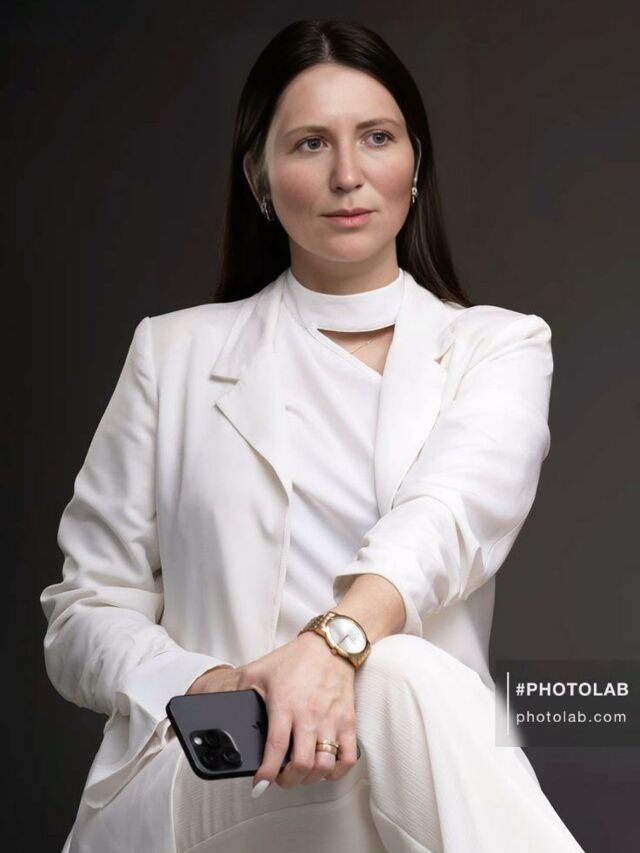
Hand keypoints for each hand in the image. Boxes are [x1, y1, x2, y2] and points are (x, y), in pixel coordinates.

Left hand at [186, 634, 357, 789]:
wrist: (330, 644)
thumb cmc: (294, 659)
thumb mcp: (258, 671)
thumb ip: (239, 691)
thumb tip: (224, 711)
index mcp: (284, 704)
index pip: (275, 748)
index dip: (266, 774)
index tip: (259, 785)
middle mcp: (309, 715)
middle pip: (302, 765)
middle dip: (287, 781)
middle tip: (280, 778)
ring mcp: (331, 720)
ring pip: (324, 765)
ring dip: (310, 777)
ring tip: (300, 773)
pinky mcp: (348, 721)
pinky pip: (348, 758)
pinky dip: (337, 771)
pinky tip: (325, 767)